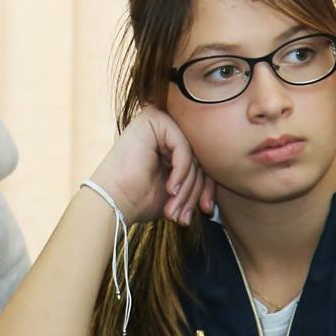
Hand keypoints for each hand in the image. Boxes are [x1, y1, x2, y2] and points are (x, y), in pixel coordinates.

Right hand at [85, 110, 216, 225]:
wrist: (112, 202)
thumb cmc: (140, 198)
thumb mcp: (179, 190)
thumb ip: (198, 180)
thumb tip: (223, 185)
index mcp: (170, 139)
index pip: (202, 159)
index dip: (207, 187)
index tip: (206, 210)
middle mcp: (165, 126)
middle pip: (199, 156)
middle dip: (196, 190)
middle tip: (186, 216)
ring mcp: (159, 119)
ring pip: (193, 153)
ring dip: (187, 187)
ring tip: (175, 210)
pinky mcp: (153, 119)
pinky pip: (183, 147)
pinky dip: (181, 171)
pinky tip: (170, 189)